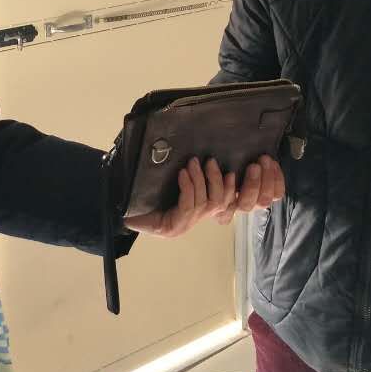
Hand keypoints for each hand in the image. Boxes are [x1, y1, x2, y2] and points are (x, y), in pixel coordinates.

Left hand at [123, 155, 284, 237]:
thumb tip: (209, 144)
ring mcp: (185, 224)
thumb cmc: (146, 191)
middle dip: (221, 179)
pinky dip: (188, 187)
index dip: (248, 187)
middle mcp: (197, 219)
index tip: (252, 165)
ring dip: (202, 179)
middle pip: (225, 202)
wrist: (118, 210)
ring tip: (194, 163)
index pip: (234, 202)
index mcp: (201, 208)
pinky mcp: (173, 227)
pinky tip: (182, 173)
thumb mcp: (172, 177)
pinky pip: (189, 205)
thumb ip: (193, 167)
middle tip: (211, 160)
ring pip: (208, 202)